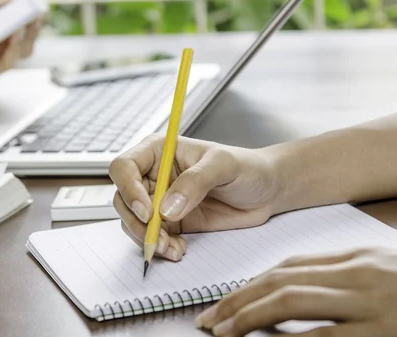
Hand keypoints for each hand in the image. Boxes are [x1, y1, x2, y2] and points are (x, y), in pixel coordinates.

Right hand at [108, 134, 281, 261]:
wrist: (265, 192)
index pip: (124, 167)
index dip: (129, 190)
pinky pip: (151, 238)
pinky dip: (160, 248)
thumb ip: (195, 182)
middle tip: (158, 237)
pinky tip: (179, 248)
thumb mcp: (224, 166)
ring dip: (147, 239)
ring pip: (133, 222)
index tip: (148, 212)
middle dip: (137, 223)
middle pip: (123, 199)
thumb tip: (166, 208)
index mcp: (158, 151)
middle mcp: (152, 175)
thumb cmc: (246, 167)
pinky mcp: (169, 223)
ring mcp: (158, 200)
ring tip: (172, 247)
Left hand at [195, 247, 396, 336]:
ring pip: (292, 300)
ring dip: (248, 316)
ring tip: (222, 331)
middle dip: (237, 299)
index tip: (223, 300)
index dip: (249, 283)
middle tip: (209, 318)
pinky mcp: (382, 333)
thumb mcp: (379, 275)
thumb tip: (291, 290)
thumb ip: (341, 278)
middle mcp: (359, 274)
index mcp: (356, 259)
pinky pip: (322, 336)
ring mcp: (372, 302)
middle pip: (280, 280)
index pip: (287, 266)